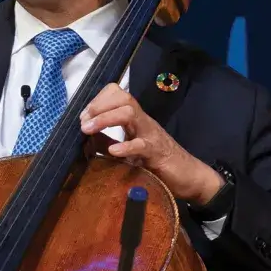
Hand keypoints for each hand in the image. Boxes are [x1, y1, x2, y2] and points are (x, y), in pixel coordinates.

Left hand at [80, 84, 221, 207]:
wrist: (188, 176)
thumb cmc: (157, 163)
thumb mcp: (127, 150)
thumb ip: (108, 142)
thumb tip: (85, 138)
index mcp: (135, 120)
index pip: (117, 94)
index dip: (98, 100)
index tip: (83, 117)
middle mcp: (142, 122)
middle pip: (122, 97)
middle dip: (99, 105)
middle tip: (82, 122)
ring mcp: (151, 135)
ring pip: (129, 113)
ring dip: (105, 119)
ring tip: (88, 130)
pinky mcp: (157, 153)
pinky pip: (142, 145)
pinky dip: (126, 147)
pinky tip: (114, 151)